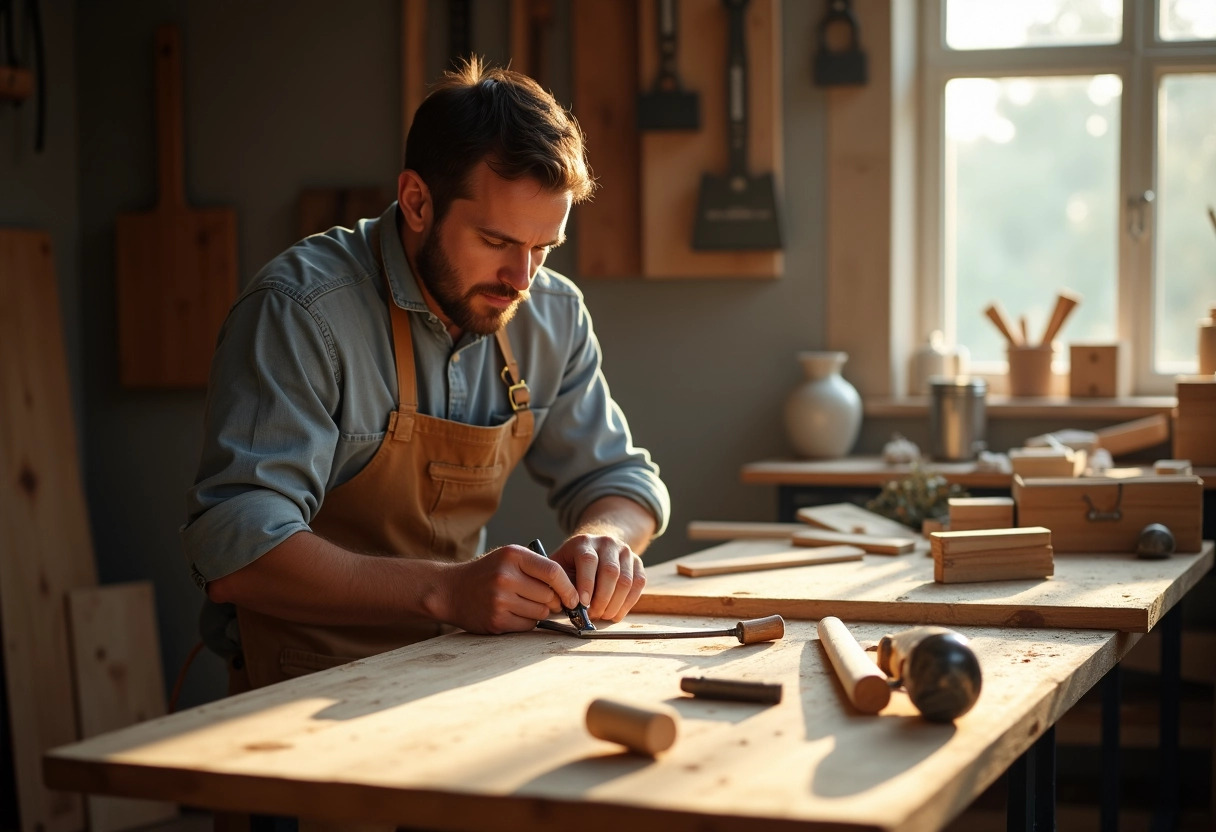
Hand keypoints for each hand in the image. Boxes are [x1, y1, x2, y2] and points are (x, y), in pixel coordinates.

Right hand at [442, 545, 578, 633]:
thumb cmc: (488, 573)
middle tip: (542, 599)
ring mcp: (499, 600)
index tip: (574, 597)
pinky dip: (526, 622)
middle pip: (549, 596)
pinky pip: (527, 625)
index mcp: (513, 556)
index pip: (553, 572)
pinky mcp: (496, 620)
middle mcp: (505, 577)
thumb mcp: (510, 558)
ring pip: (540, 612)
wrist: (451, 590)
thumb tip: (571, 591)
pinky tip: (512, 613)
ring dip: (539, 612)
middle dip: (552, 601)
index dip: (568, 587)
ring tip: (522, 603)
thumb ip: (538, 568)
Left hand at [551, 533, 645, 621]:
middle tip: (593, 615)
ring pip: (626, 580)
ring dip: (615, 604)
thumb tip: (569, 605)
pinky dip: (628, 603)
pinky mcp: (637, 562)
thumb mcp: (560, 567)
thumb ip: (560, 583)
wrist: (595, 548)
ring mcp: (624, 551)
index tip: (583, 604)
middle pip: (610, 571)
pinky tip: (616, 613)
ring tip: (604, 616)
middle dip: (602, 599)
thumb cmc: (573, 564)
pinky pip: (638, 583)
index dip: (586, 583)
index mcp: (584, 542)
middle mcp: (607, 543)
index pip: (588, 560)